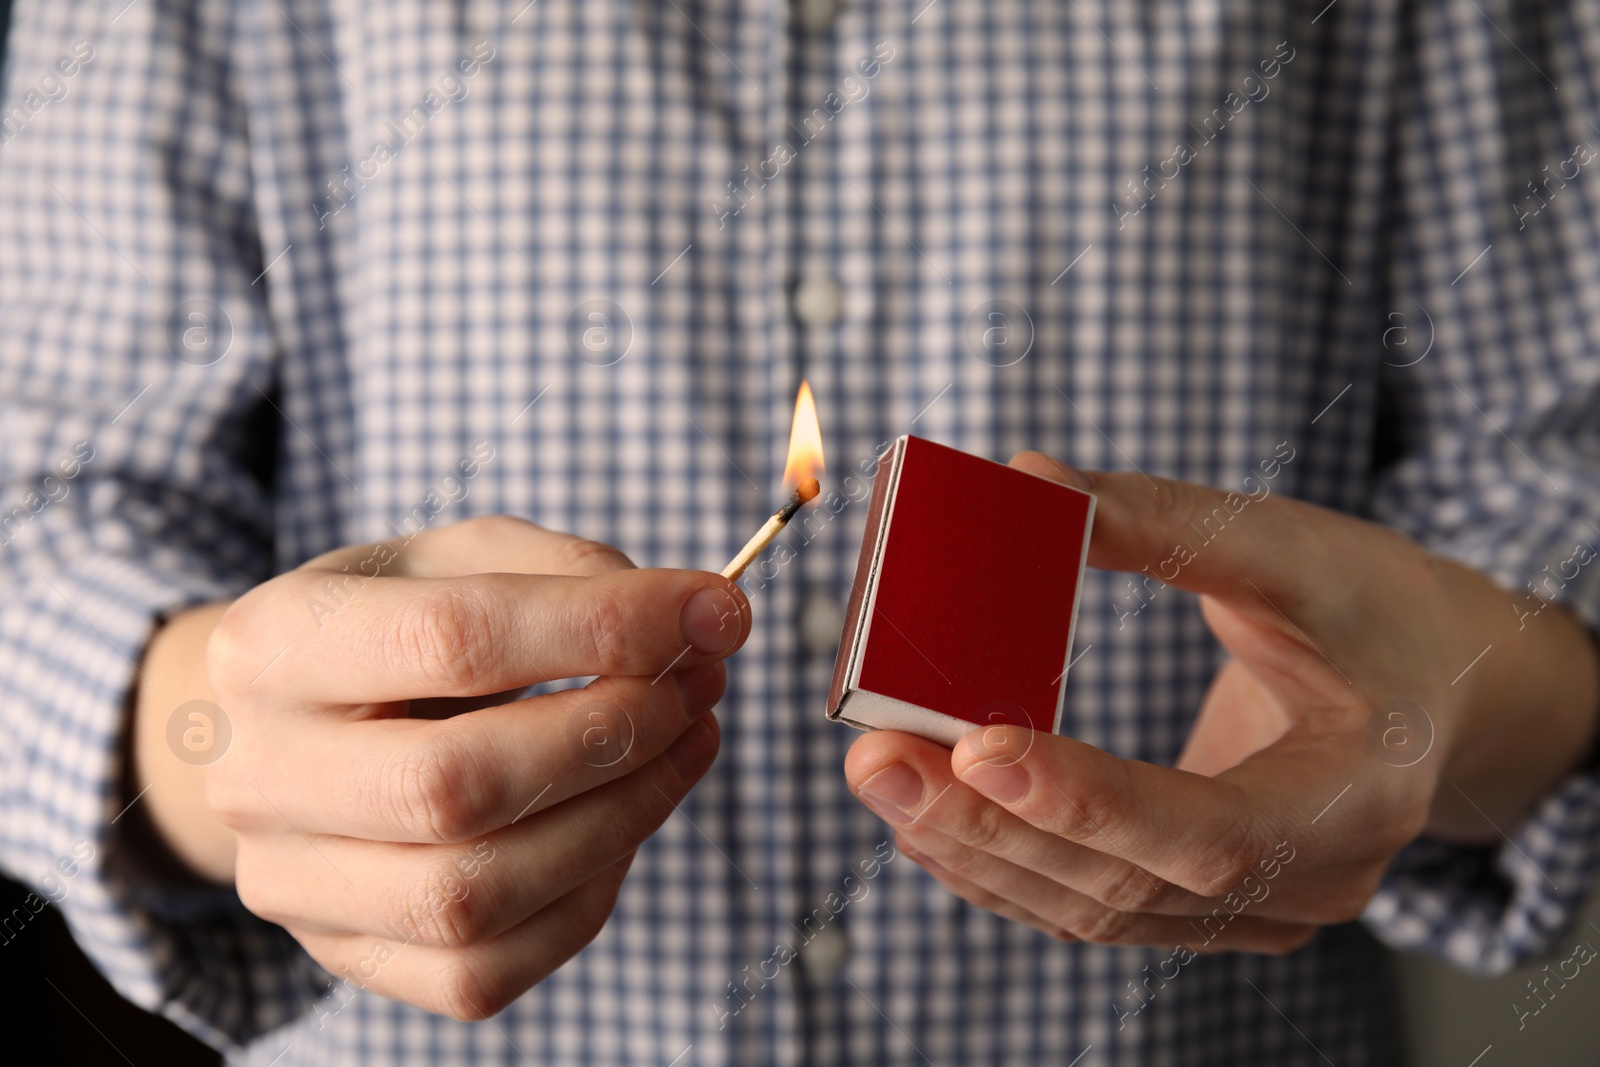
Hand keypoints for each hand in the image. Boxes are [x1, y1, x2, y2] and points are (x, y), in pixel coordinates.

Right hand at [136, 516, 747, 1018]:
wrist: (291, 724)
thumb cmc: (396, 624)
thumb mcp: (462, 558)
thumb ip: (569, 571)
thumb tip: (698, 621)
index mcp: (273, 644)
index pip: (454, 639)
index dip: (605, 626)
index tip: (713, 610)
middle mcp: (260, 775)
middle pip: (458, 783)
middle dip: (614, 734)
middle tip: (699, 685)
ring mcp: (292, 883)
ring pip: (476, 893)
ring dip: (623, 816)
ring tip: (688, 742)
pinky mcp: (345, 956)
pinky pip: (486, 968)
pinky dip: (586, 896)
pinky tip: (626, 820)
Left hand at [844, 453, 1599, 954]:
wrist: (1434, 686)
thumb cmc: (1376, 610)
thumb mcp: (1295, 548)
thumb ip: (1164, 520)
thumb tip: (1023, 481)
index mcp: (1358, 797)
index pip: (1215, 835)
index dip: (1091, 799)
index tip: (975, 744)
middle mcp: (1311, 883)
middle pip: (1127, 885)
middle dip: (988, 823)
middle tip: (874, 756)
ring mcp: (1255, 911)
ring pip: (1092, 909)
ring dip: (971, 847)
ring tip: (876, 772)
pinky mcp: (1200, 902)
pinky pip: (1086, 903)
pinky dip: (996, 861)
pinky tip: (924, 812)